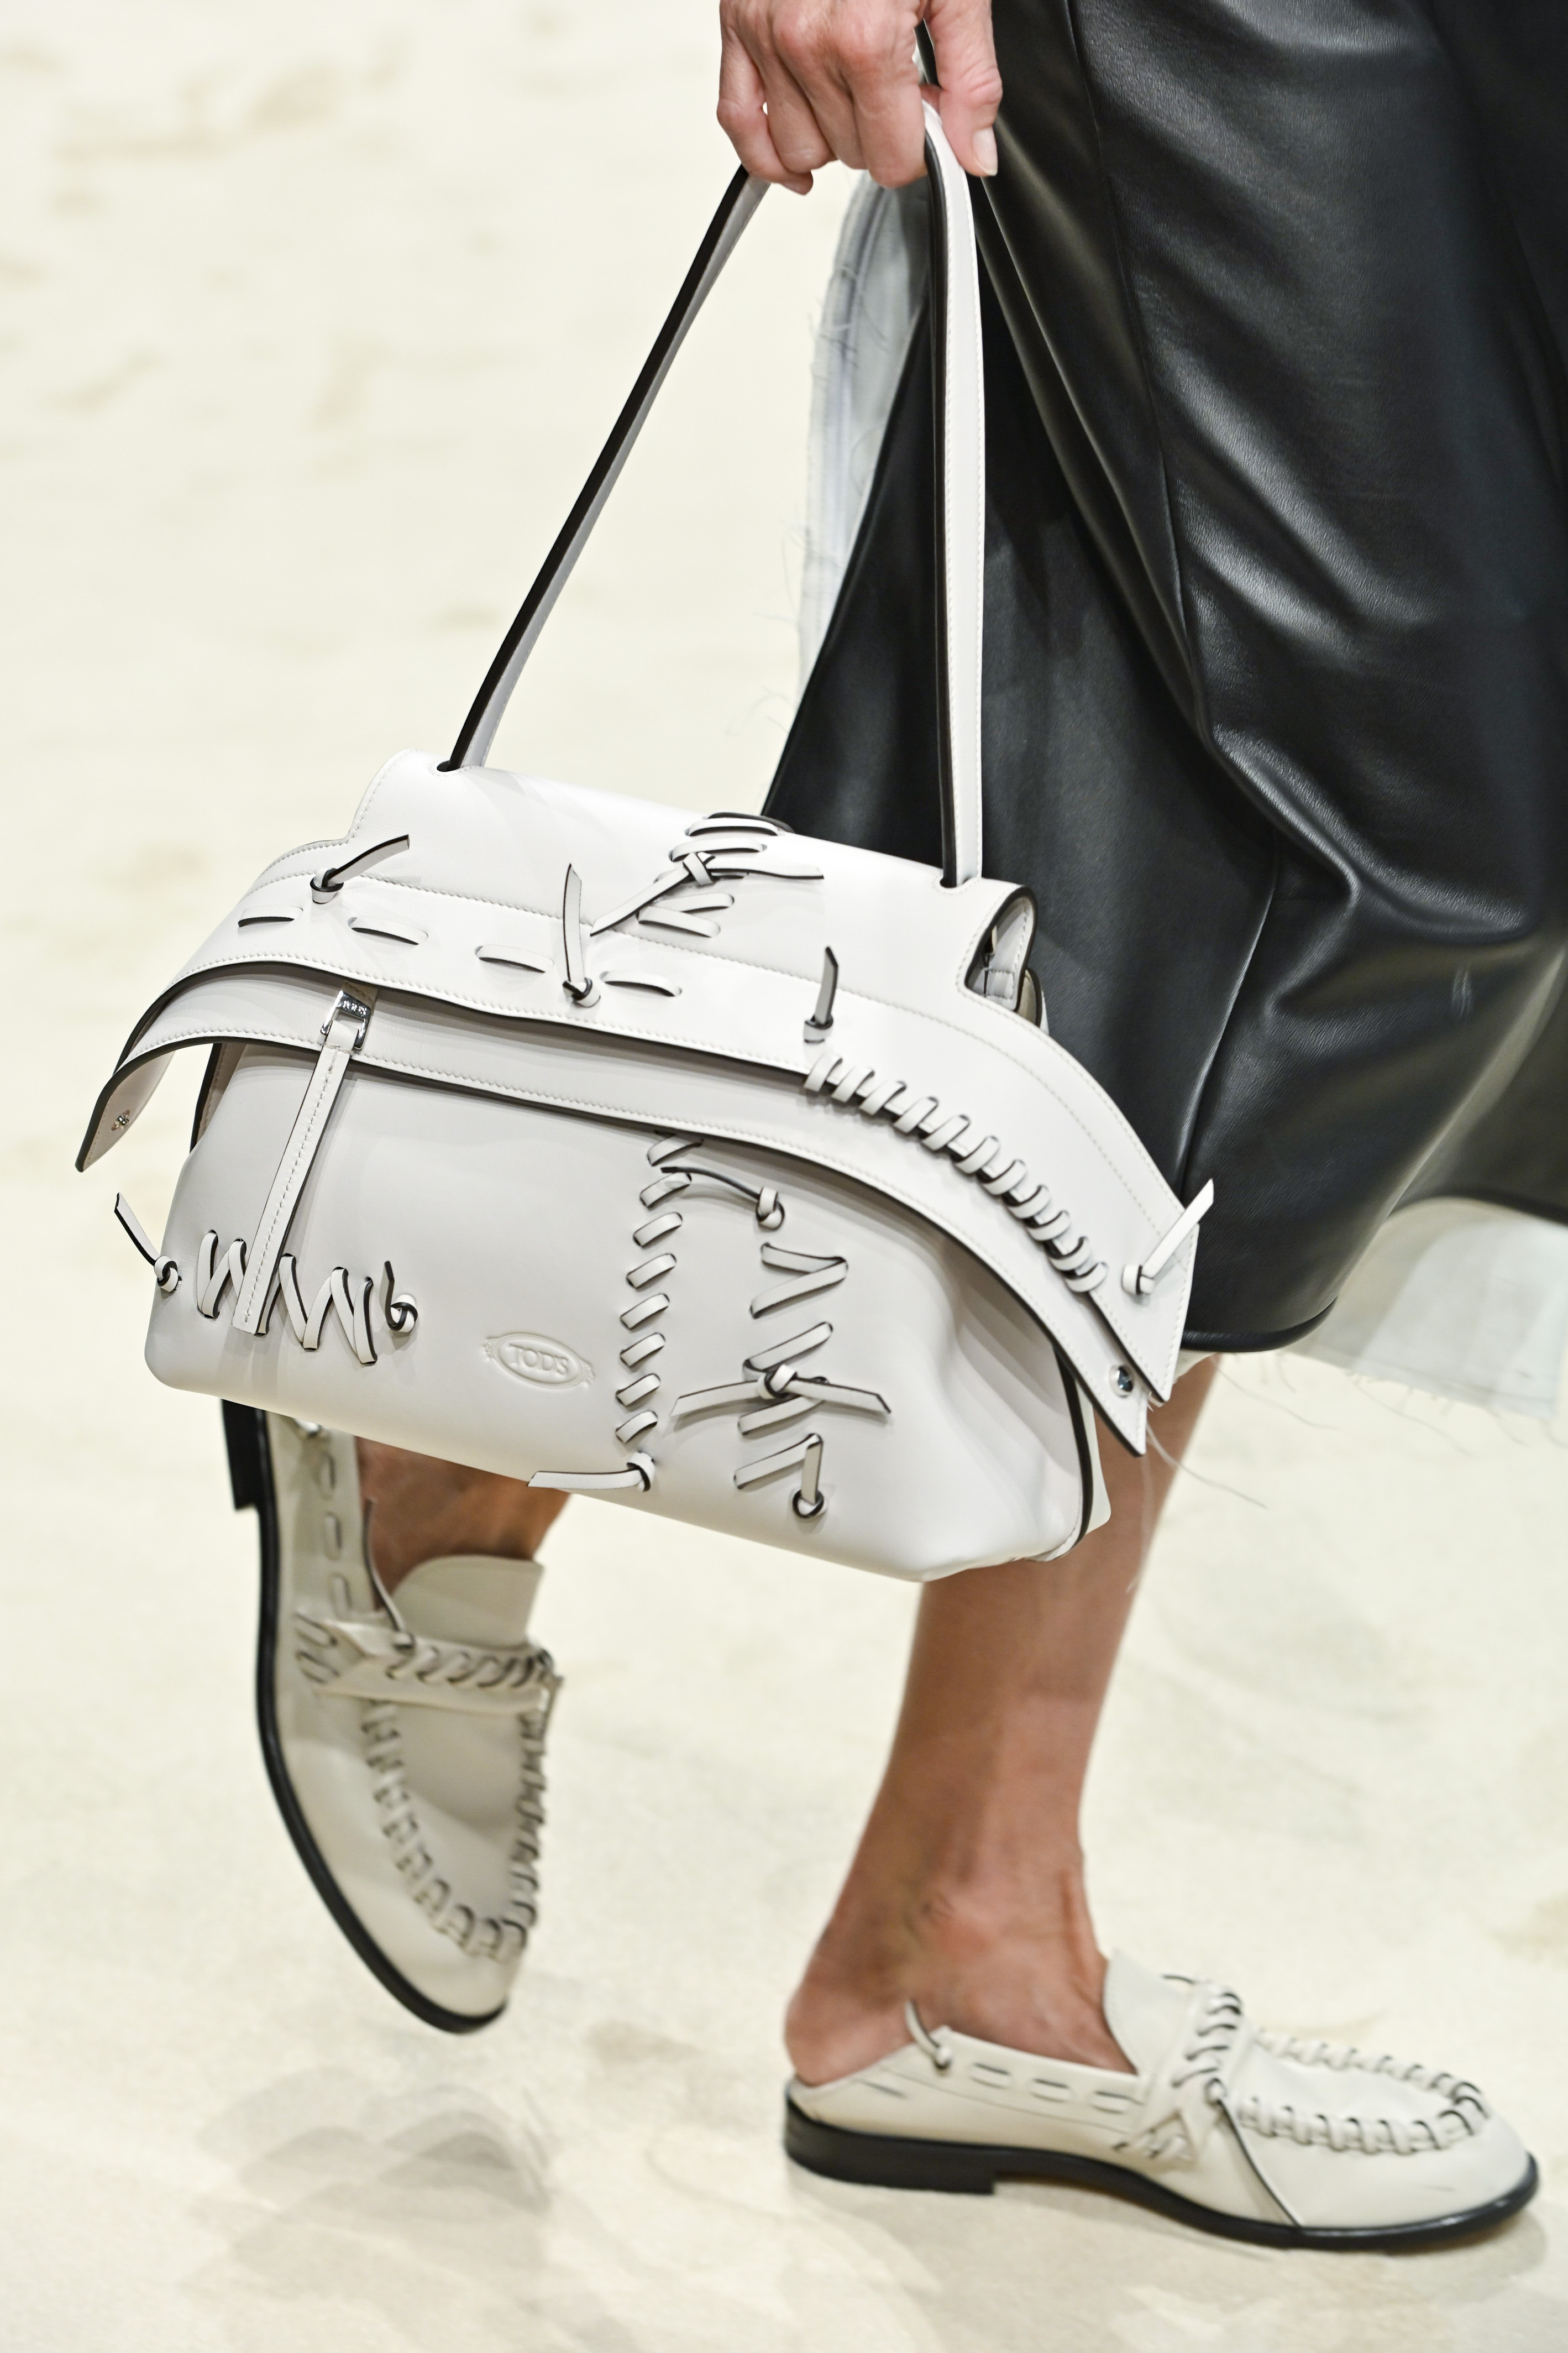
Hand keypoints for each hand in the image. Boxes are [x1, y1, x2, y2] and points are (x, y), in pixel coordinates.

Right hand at [718, 0, 999, 191]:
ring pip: (799, 149)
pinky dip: (765, 154)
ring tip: (856, 98)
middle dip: (882, 136)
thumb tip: (974, 153)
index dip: (921, 151)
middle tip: (901, 94)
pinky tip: (797, 165)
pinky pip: (737, 119)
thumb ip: (971, 79)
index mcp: (865, 38)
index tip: (932, 124)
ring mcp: (766, 36)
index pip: (892, 156)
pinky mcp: (737, 25)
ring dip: (832, 138)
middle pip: (849, 155)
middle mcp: (806, 41)